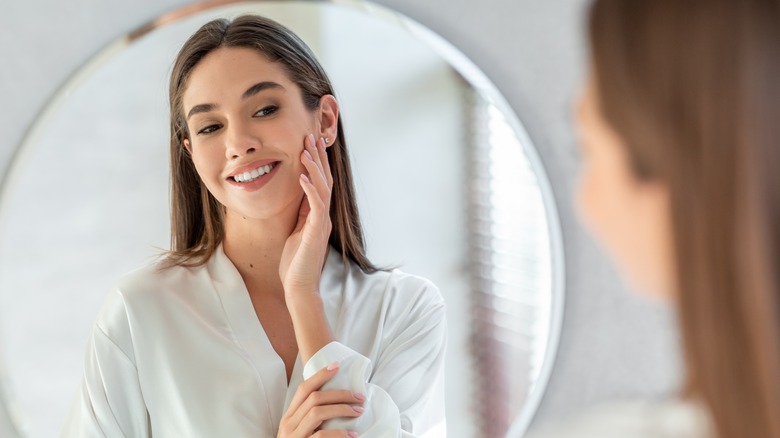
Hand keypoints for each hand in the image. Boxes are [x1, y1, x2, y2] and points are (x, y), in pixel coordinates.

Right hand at [278, 362, 363, 437]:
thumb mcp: (300, 431)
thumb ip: (311, 418)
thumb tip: (337, 402)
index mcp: (289, 417)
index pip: (303, 389)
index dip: (320, 375)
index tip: (337, 366)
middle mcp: (289, 425)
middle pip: (314, 398)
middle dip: (340, 393)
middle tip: (360, 396)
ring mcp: (294, 437)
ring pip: (317, 412)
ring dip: (341, 408)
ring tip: (358, 411)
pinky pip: (321, 436)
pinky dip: (340, 434)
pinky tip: (353, 436)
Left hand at [279, 134, 333, 295]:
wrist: (299, 287)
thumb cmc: (294, 263)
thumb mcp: (295, 232)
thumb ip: (299, 215)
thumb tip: (298, 196)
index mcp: (317, 216)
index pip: (320, 183)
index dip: (316, 163)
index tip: (310, 144)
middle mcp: (323, 217)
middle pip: (324, 180)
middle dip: (318, 158)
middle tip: (311, 137)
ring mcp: (321, 223)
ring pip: (322, 189)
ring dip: (314, 168)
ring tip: (306, 150)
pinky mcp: (316, 232)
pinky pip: (315, 206)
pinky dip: (309, 189)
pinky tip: (301, 176)